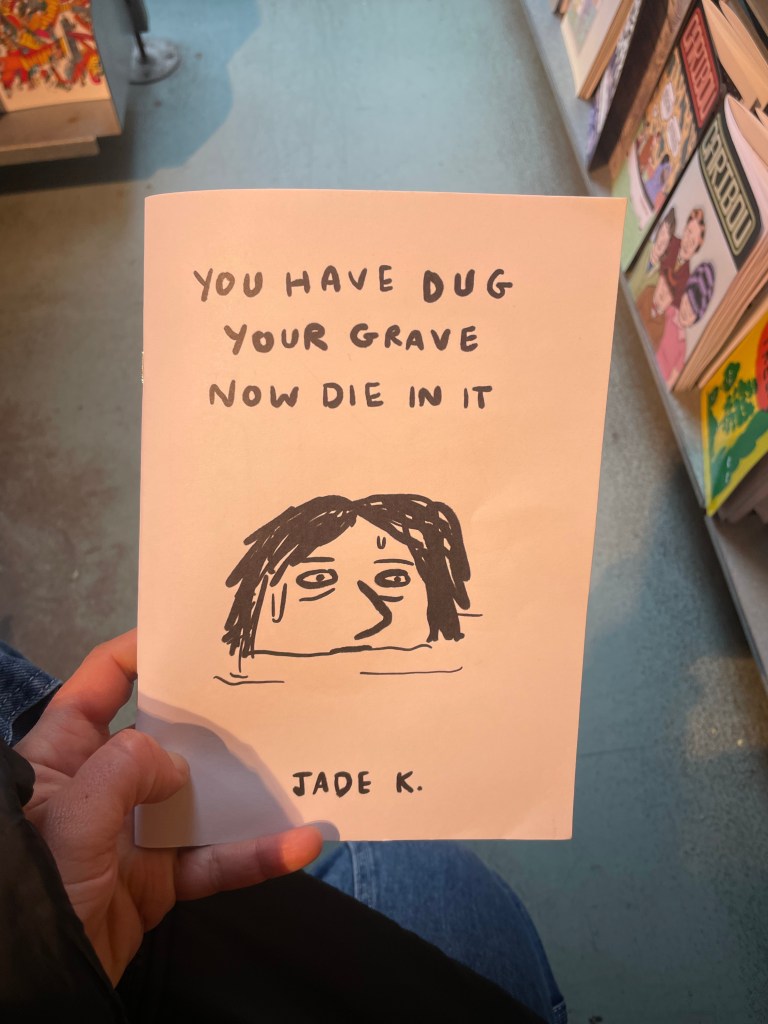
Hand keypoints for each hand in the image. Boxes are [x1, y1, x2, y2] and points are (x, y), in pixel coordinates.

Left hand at [15, 630, 321, 984]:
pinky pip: (215, 860)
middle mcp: (105, 783)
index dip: (142, 651)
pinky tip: (300, 844)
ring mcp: (135, 832)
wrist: (32, 983)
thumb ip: (128, 769)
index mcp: (65, 752)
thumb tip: (180, 769)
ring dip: (251, 791)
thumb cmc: (33, 879)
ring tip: (305, 766)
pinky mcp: (161, 879)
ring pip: (202, 798)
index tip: (196, 636)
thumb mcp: (72, 812)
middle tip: (270, 691)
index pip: (102, 682)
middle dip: (215, 718)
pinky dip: (257, 856)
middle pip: (167, 734)